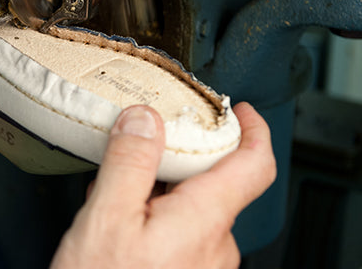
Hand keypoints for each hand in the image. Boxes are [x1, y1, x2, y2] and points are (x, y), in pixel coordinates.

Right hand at [50, 102, 275, 268]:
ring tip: (120, 186)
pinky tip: (123, 220)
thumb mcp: (106, 219)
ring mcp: (204, 267)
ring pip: (195, 208)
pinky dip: (159, 214)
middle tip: (148, 143)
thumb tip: (145, 119)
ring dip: (164, 188)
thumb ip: (130, 163)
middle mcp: (215, 246)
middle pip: (218, 182)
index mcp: (203, 221)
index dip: (254, 128)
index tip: (240, 108)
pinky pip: (183, 234)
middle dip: (184, 157)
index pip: (255, 164)